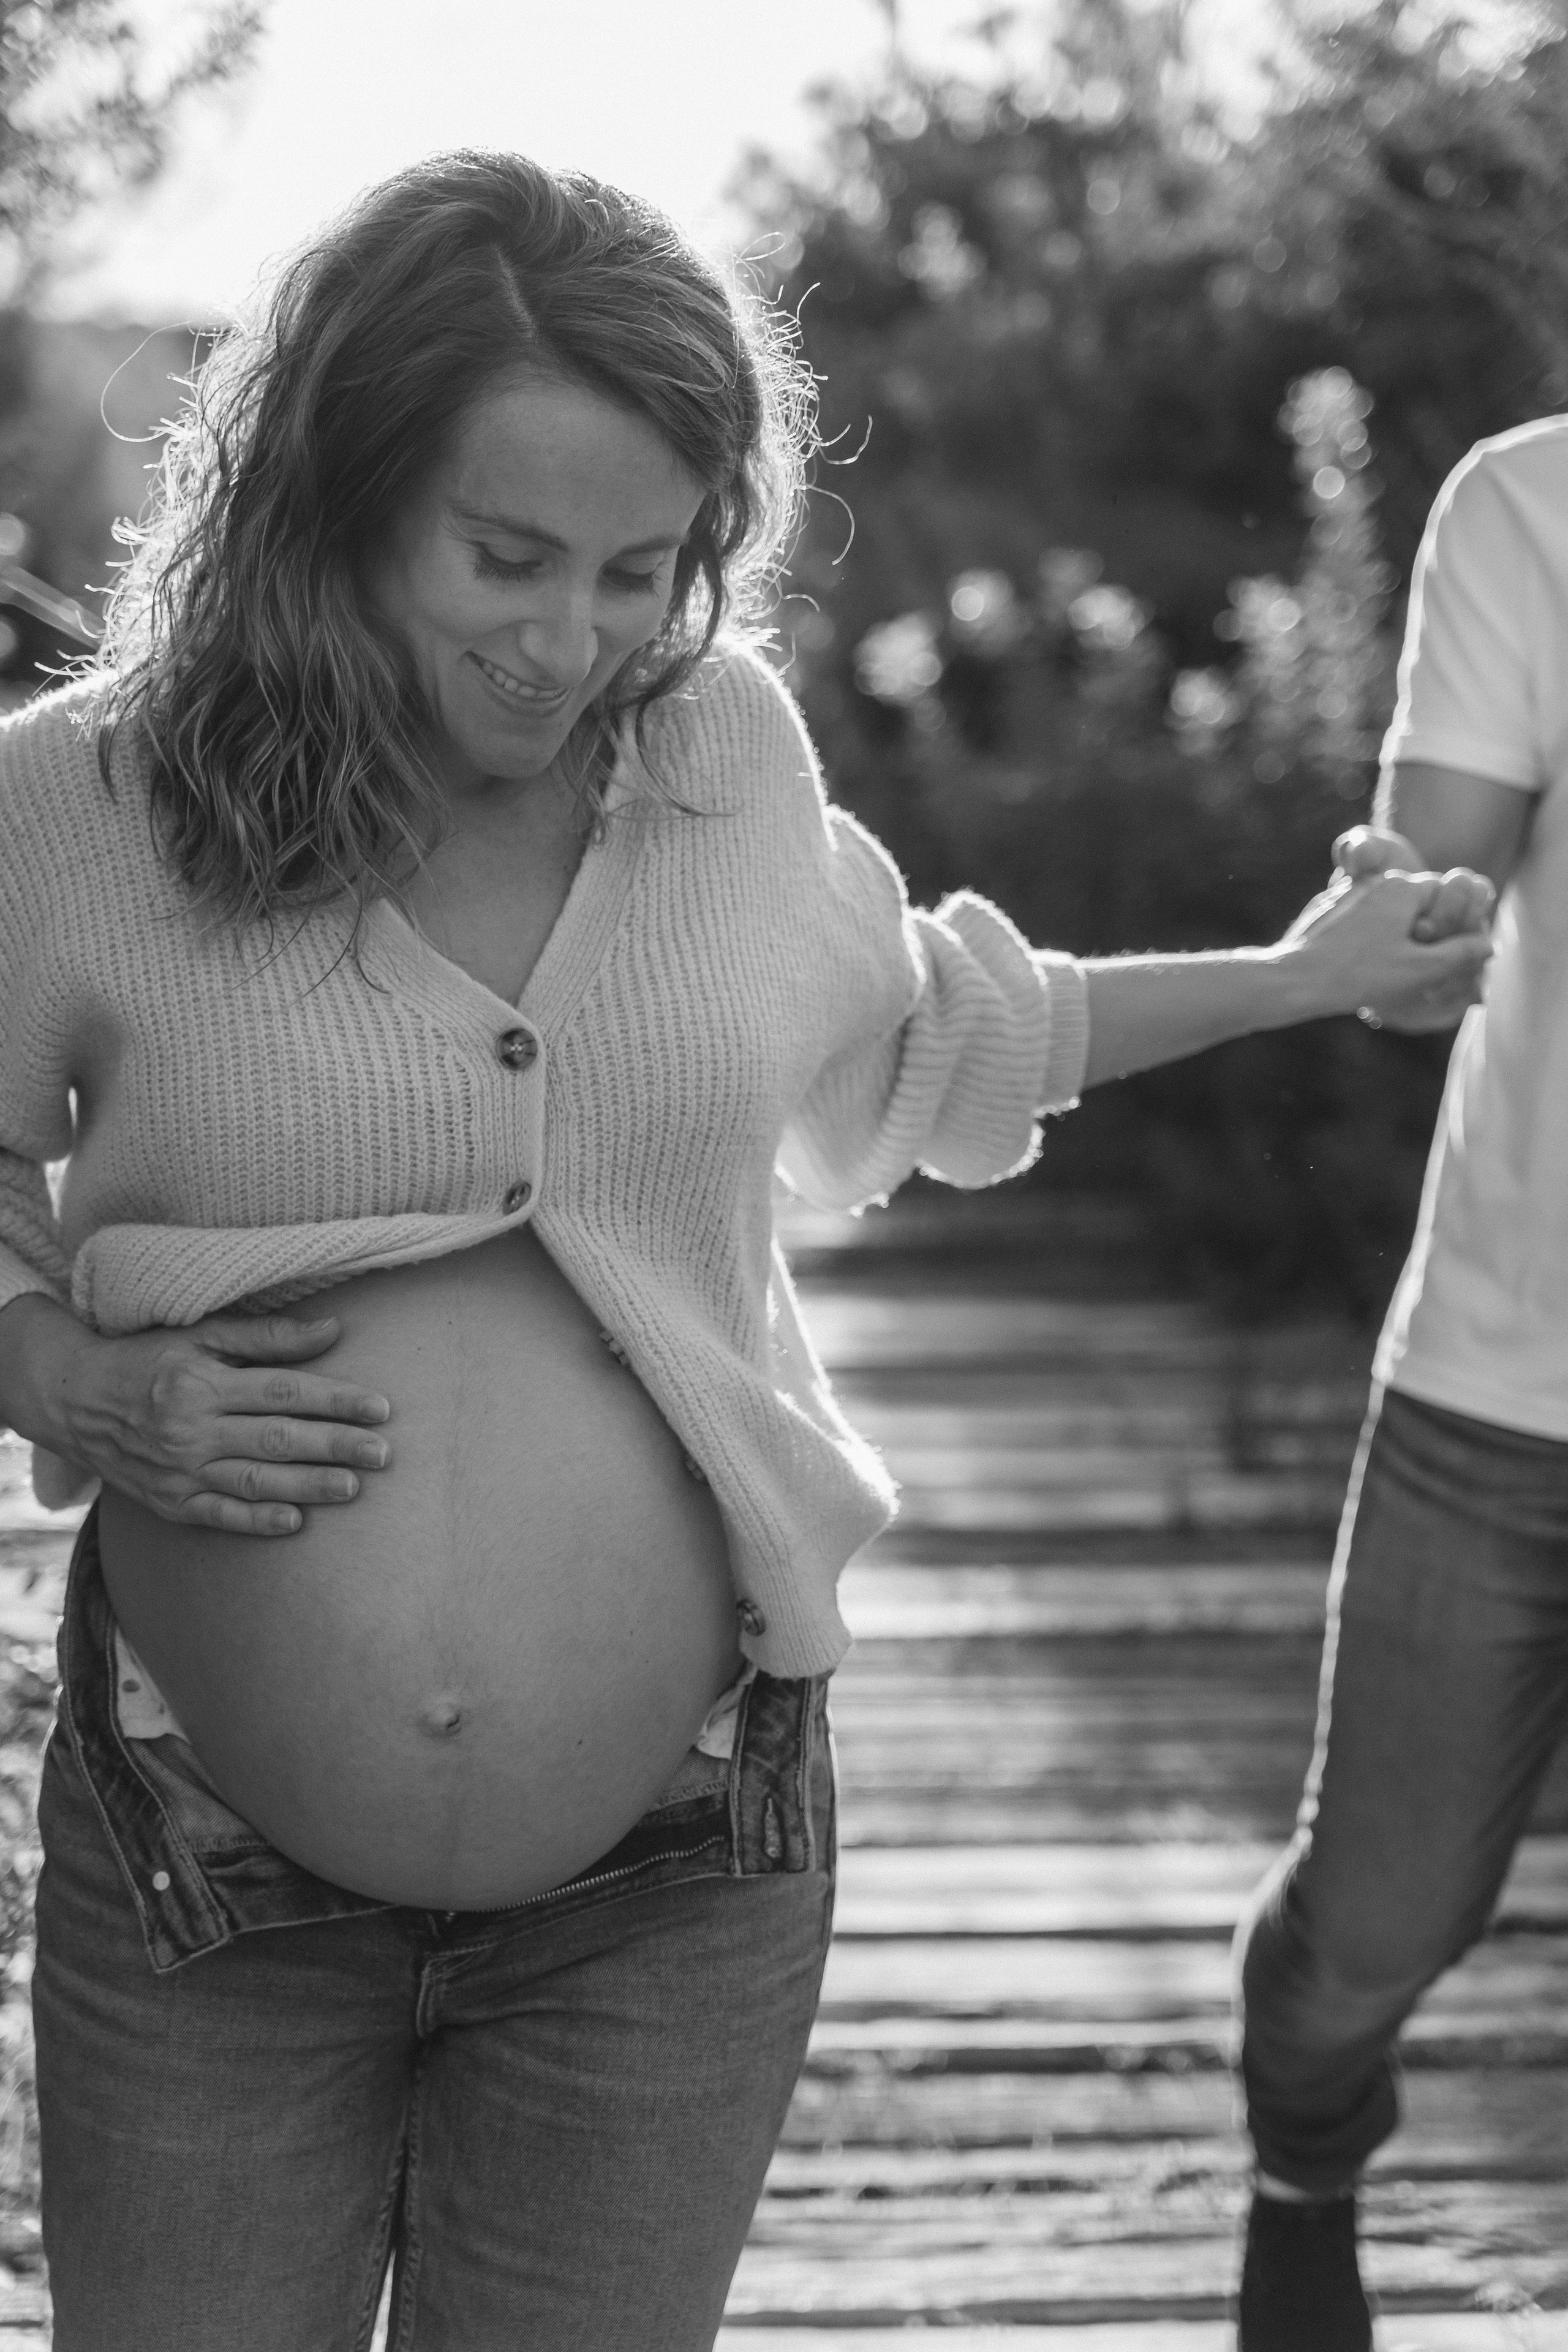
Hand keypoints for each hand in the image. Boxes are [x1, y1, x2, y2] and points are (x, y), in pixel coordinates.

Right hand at [5, 1298, 391, 1536]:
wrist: (74, 1399)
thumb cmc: (147, 1359)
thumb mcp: (200, 1334)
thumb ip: (266, 1337)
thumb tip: (333, 1331)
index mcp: (202, 1383)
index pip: (284, 1392)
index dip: (335, 1399)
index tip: (380, 1408)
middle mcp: (191, 1429)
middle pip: (277, 1438)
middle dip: (335, 1446)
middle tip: (384, 1453)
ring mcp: (179, 1471)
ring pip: (255, 1480)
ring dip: (308, 1486)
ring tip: (354, 1487)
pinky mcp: (169, 1502)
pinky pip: (219, 1515)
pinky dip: (257, 1521)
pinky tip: (295, 1522)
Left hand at [1281, 868, 1492, 1032]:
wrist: (1295, 979)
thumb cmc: (1360, 973)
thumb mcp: (1420, 968)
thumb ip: (1459, 954)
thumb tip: (1487, 944)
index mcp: (1401, 887)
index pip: (1442, 895)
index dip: (1446, 926)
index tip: (1436, 952)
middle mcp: (1374, 882)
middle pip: (1412, 904)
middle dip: (1418, 933)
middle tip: (1409, 967)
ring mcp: (1345, 895)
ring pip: (1383, 915)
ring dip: (1390, 939)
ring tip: (1379, 972)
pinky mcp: (1324, 913)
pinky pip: (1356, 924)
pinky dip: (1362, 943)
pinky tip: (1355, 969)